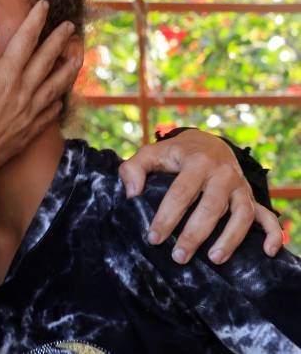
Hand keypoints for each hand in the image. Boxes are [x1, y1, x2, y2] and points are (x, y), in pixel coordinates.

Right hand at [0, 0, 81, 203]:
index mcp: (5, 76)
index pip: (25, 41)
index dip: (35, 21)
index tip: (43, 5)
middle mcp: (23, 92)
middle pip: (46, 61)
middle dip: (58, 41)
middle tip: (69, 27)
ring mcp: (28, 113)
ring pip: (55, 86)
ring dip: (68, 69)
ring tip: (77, 57)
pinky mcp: (27, 132)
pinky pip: (50, 113)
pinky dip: (59, 101)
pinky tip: (61, 98)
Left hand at [119, 129, 283, 263]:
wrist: (207, 143)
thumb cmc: (174, 154)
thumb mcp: (150, 153)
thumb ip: (133, 170)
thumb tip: (131, 195)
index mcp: (196, 162)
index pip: (181, 193)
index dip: (167, 217)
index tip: (154, 238)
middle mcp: (222, 173)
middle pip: (211, 207)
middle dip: (194, 234)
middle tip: (179, 256)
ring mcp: (240, 186)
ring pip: (241, 214)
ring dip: (230, 239)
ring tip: (214, 259)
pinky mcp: (250, 197)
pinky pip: (267, 216)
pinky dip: (272, 234)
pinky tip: (268, 252)